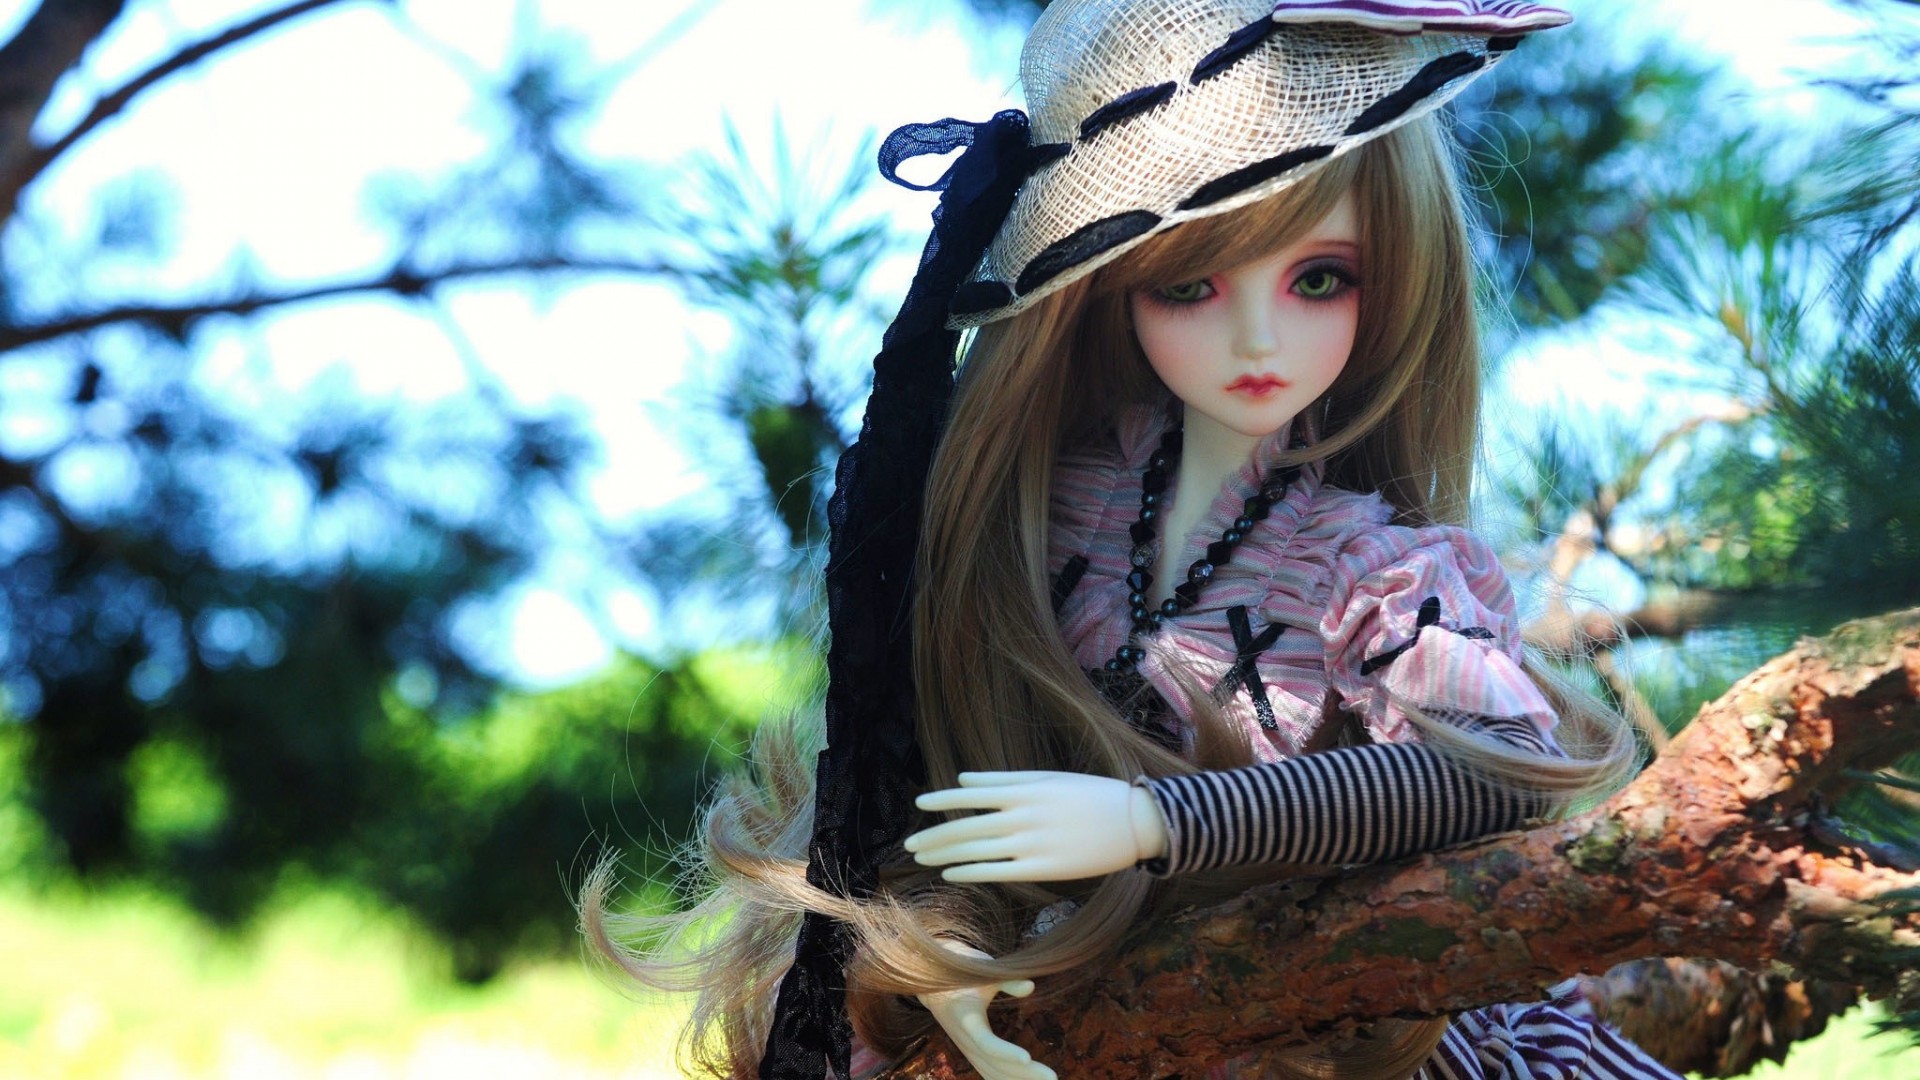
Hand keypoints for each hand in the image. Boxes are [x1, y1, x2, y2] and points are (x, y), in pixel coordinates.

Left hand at [907, 771, 1168, 881]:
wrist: (1135, 821)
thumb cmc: (1092, 795)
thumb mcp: (1048, 779)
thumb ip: (1005, 780)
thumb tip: (964, 778)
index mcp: (1024, 789)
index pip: (971, 794)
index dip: (942, 800)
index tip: (918, 805)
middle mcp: (1022, 815)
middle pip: (967, 827)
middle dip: (935, 836)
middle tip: (910, 843)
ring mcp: (1032, 843)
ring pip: (976, 850)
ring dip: (944, 854)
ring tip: (921, 857)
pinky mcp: (1044, 868)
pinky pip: (997, 872)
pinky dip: (970, 872)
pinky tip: (951, 874)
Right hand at [917, 941, 1054, 1079]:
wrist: (933, 980)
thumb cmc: (962, 972)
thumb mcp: (984, 970)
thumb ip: (1008, 980)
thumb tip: (1031, 986)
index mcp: (967, 1020)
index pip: (987, 1043)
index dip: (1006, 1053)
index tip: (1027, 1058)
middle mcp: (966, 1040)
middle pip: (996, 1065)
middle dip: (1025, 1075)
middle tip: (1053, 1078)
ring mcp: (969, 1050)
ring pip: (994, 1074)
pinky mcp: (973, 1052)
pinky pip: (990, 1073)